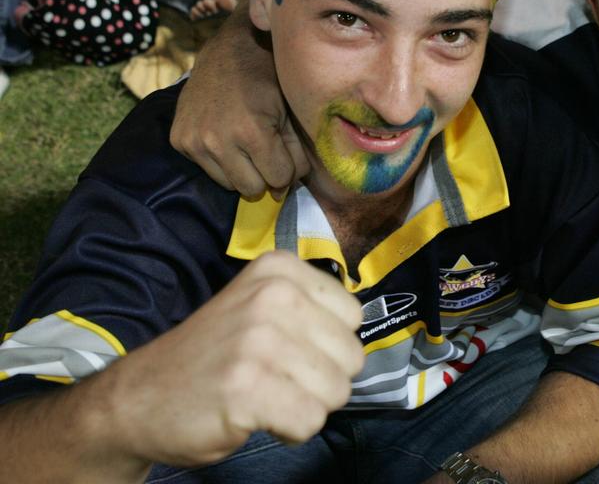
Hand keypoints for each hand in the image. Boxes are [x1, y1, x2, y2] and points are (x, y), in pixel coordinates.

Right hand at [106, 252, 364, 467]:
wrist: (136, 399)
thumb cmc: (212, 356)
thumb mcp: (259, 306)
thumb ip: (311, 309)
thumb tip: (360, 337)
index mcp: (279, 270)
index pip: (353, 316)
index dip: (327, 344)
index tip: (287, 349)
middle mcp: (273, 296)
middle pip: (352, 356)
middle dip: (321, 379)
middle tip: (274, 378)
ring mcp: (260, 341)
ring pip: (337, 391)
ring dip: (306, 405)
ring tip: (264, 395)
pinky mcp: (249, 388)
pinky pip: (311, 421)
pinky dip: (291, 430)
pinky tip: (255, 416)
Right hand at [170, 0, 310, 198]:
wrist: (228, 51)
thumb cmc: (268, 78)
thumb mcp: (289, 112)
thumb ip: (294, 152)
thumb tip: (284, 190)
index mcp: (251, 132)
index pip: (278, 178)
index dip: (287, 169)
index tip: (285, 154)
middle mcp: (218, 140)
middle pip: (251, 188)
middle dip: (265, 175)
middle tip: (266, 151)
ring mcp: (194, 141)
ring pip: (228, 184)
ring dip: (242, 171)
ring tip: (245, 143)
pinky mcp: (178, 140)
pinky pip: (206, 169)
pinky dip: (220, 159)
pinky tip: (224, 135)